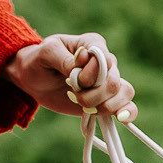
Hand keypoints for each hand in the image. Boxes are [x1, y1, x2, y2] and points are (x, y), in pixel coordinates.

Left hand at [5, 33, 137, 123]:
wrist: (33, 80)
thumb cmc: (39, 61)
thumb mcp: (47, 53)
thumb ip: (66, 59)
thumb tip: (86, 61)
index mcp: (93, 45)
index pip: (105, 60)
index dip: (90, 75)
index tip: (70, 78)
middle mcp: (106, 63)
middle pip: (114, 81)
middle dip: (93, 95)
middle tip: (73, 95)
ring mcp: (107, 83)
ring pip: (124, 94)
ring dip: (103, 106)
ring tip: (84, 107)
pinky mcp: (106, 101)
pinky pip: (128, 107)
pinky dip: (128, 113)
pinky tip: (120, 117)